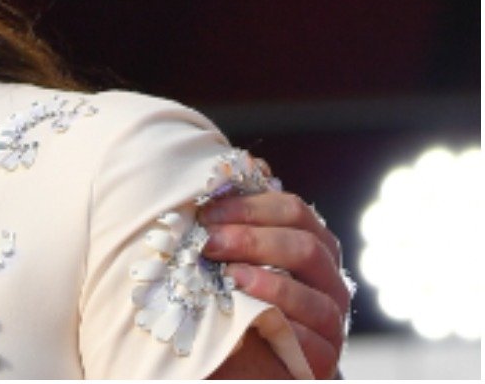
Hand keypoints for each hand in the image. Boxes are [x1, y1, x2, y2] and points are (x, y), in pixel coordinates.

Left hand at [200, 190, 350, 378]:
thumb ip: (232, 224)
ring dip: (269, 284)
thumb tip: (217, 180)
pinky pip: (312, 341)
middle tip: (210, 243)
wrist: (250, 358)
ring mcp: (331, 319)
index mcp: (311, 244)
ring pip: (314, 296)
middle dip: (253, 240)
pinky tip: (253, 320)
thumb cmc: (236, 298)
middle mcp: (328, 280)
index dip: (250, 207)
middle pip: (304, 247)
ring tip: (231, 278)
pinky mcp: (325, 357)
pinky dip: (282, 328)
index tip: (207, 213)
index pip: (293, 211)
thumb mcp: (233, 257)